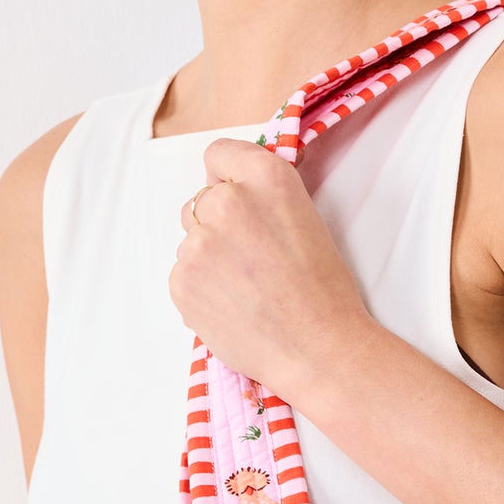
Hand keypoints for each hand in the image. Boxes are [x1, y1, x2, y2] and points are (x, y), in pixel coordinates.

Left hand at [170, 137, 373, 401]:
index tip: (241, 202)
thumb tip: (223, 191)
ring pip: (190, 243)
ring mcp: (197, 243)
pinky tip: (233, 308)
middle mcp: (225, 201)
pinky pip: (182, 276)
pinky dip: (201, 291)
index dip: (227, 179)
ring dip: (209, 260)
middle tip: (252, 260)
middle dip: (217, 224)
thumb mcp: (305, 217)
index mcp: (264, 177)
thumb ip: (261, 195)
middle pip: (200, 202)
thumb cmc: (322, 291)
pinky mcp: (181, 282)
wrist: (316, 350)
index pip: (218, 154)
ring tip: (247, 291)